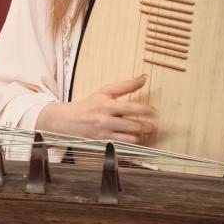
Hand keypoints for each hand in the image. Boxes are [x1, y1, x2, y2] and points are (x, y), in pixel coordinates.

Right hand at [35, 75, 155, 142]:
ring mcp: (105, 132)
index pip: (132, 107)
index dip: (147, 110)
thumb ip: (125, 86)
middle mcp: (106, 119)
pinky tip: (132, 138)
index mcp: (107, 104)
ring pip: (130, 138)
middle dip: (147, 126)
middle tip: (152, 125)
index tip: (155, 112)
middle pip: (134, 125)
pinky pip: (123, 145)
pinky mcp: (103, 143)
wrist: (68, 120)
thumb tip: (144, 78)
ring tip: (142, 132)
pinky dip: (130, 142)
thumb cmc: (89, 104)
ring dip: (139, 135)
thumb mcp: (104, 91)